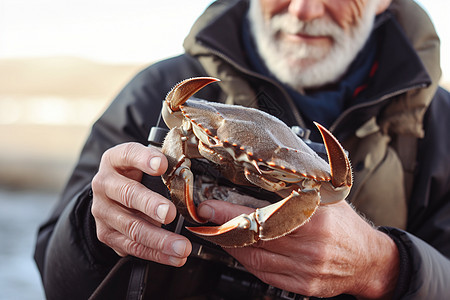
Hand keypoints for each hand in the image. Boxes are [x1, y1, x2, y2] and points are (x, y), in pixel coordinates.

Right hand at [91, 142, 191, 266]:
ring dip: (159, 239)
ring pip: (131, 227)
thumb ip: (162, 164)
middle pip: (128, 194)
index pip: (129, 155)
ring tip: (181, 246)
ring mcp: (103, 211)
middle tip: (171, 213)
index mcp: (115, 160)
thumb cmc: (136, 174)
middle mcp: (104, 184)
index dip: (144, 159)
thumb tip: (188, 174)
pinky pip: (132, 247)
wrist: (111, 193)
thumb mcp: (145, 161)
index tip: (162, 165)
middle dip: (150, 205)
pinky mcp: (106, 234)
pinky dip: (156, 254)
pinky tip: (174, 257)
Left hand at [198, 199, 399, 298]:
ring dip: (230, 246)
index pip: (263, 216)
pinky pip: (265, 274)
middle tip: (203, 220)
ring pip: (256, 259)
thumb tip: (264, 173)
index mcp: (314, 221)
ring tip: (216, 233)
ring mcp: (304, 270)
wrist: (369, 260)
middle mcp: (308, 248)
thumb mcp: (327, 198)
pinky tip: (237, 250)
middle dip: (223, 229)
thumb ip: (297, 188)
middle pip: (255, 239)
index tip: (209, 207)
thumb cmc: (346, 226)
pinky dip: (246, 261)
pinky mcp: (301, 285)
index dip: (231, 213)